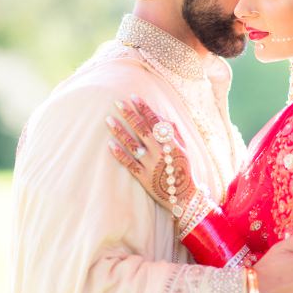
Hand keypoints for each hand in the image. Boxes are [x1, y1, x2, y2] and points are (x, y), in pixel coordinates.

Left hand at [106, 96, 195, 216]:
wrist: (183, 195)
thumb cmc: (183, 168)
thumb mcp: (183, 147)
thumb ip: (173, 132)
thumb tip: (160, 116)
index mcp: (171, 143)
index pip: (156, 121)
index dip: (144, 108)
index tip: (134, 97)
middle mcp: (160, 152)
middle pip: (142, 129)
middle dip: (130, 114)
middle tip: (118, 103)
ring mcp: (150, 165)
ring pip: (132, 145)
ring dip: (120, 131)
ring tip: (108, 120)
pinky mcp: (143, 177)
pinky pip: (128, 164)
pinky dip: (119, 153)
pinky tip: (110, 144)